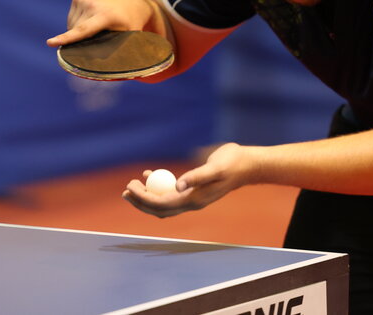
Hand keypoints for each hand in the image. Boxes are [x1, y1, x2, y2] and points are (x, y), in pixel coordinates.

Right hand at [46, 0, 151, 46]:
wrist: (132, 5)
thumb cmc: (131, 27)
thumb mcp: (129, 40)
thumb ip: (117, 52)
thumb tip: (106, 72)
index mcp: (106, 16)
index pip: (83, 30)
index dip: (66, 38)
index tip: (50, 43)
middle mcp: (94, 5)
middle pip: (76, 32)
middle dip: (82, 40)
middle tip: (100, 36)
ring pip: (71, 26)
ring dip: (79, 32)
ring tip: (98, 27)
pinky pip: (71, 19)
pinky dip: (77, 24)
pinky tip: (91, 20)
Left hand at [121, 143, 255, 217]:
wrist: (247, 165)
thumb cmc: (232, 164)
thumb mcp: (215, 168)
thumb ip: (196, 177)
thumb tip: (177, 186)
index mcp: (194, 200)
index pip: (161, 204)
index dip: (142, 198)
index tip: (130, 186)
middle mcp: (191, 203)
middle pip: (158, 209)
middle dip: (140, 201)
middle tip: (125, 189)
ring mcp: (192, 198)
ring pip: (162, 203)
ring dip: (146, 196)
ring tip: (132, 184)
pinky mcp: (192, 191)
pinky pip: (170, 194)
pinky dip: (157, 187)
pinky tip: (149, 174)